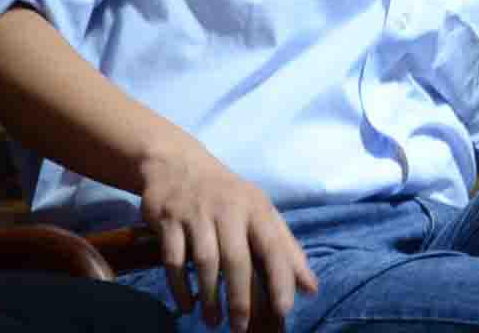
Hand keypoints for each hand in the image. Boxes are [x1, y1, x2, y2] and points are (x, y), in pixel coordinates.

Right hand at [136, 139, 317, 332]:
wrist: (175, 161)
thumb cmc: (227, 195)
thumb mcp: (259, 212)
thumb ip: (285, 249)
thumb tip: (310, 288)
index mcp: (255, 208)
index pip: (273, 246)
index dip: (280, 278)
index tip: (284, 310)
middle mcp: (227, 208)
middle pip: (236, 259)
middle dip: (240, 298)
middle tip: (240, 328)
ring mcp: (196, 212)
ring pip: (205, 261)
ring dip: (210, 296)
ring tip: (213, 321)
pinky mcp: (168, 218)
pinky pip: (173, 259)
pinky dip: (180, 286)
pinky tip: (187, 305)